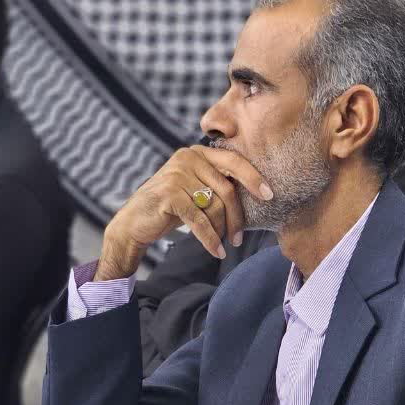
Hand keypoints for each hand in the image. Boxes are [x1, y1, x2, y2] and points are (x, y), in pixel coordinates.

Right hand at [96, 145, 271, 280]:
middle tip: (238, 238)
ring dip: (222, 230)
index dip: (254, 178)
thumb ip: (216, 183)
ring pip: (215, 207)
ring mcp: (176, 175)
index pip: (233, 161)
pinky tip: (216, 251)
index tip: (270, 195)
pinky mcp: (169, 195)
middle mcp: (187, 158)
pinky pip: (200, 221)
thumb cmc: (170, 208)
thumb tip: (256, 191)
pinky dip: (210, 239)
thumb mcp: (194, 188)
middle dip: (237, 217)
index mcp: (197, 152)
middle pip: (227, 189)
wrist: (134, 223)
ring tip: (223, 244)